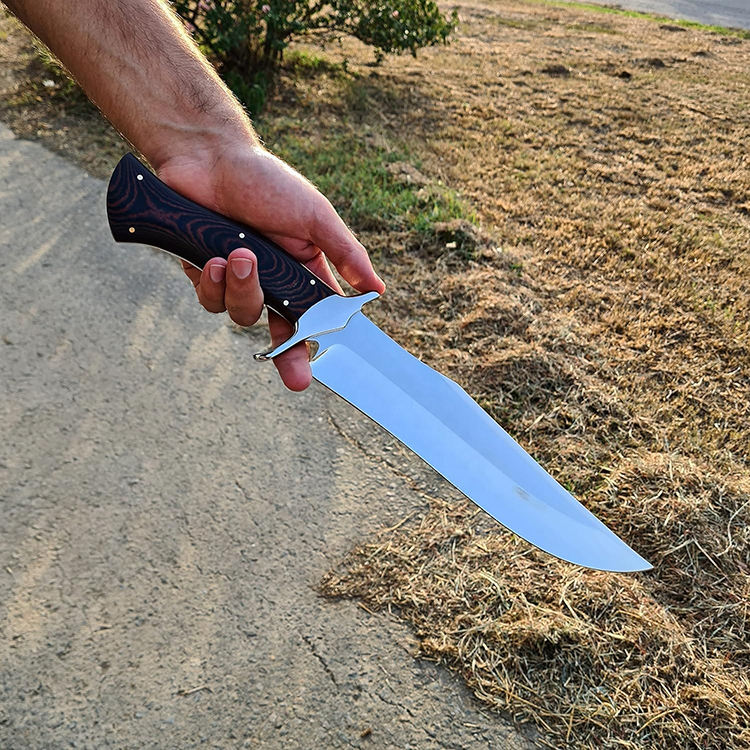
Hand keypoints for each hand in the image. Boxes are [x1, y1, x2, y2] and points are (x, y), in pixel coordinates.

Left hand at [156, 141, 384, 390]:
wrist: (209, 157)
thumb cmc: (266, 181)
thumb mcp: (315, 217)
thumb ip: (345, 253)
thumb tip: (378, 290)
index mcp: (303, 270)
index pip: (315, 316)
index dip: (320, 342)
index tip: (327, 367)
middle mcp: (272, 281)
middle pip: (280, 333)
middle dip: (288, 358)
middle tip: (299, 381)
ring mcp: (238, 280)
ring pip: (243, 315)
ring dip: (244, 290)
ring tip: (238, 255)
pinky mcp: (206, 274)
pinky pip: (211, 298)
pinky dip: (215, 281)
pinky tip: (214, 256)